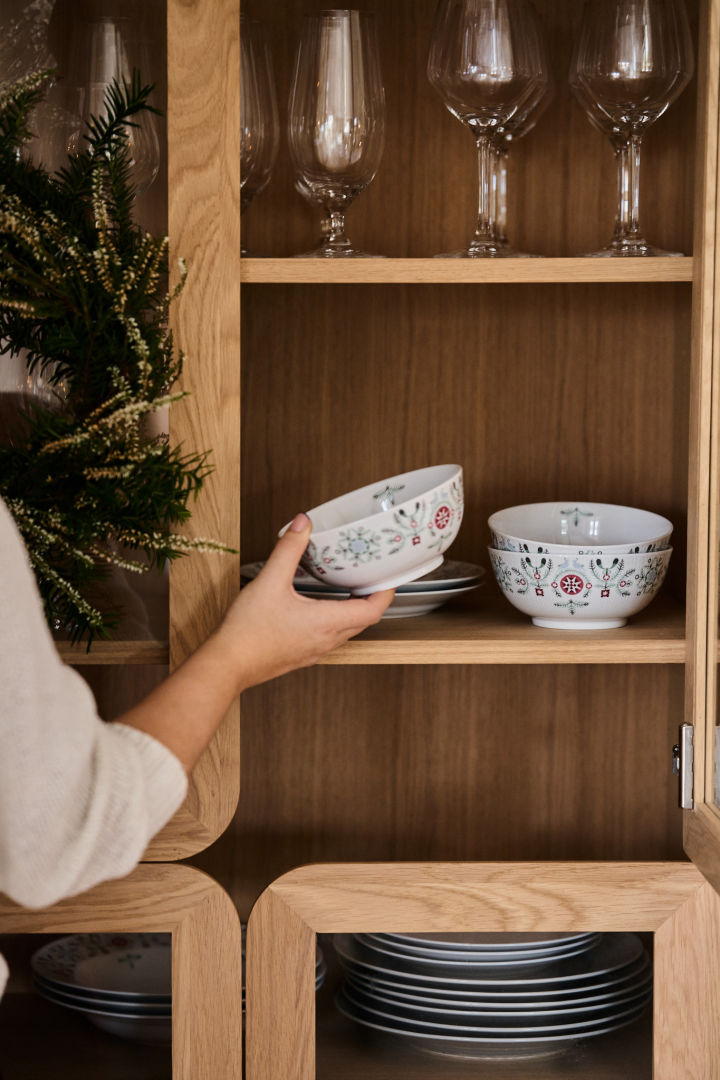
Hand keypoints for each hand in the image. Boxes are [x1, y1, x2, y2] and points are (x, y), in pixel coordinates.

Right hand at [214, 513, 393, 692]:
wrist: (227, 665)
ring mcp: (315, 651)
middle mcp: (326, 640)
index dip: (386, 592)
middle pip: (364, 621)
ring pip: (347, 630)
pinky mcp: (303, 655)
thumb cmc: (247, 631)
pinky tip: (319, 607)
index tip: (389, 576)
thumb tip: (302, 524)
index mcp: (327, 623)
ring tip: (349, 587)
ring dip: (353, 610)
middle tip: (371, 576)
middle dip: (372, 598)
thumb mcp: (269, 581)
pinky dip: (335, 620)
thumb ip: (288, 549)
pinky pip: (330, 637)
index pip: (373, 610)